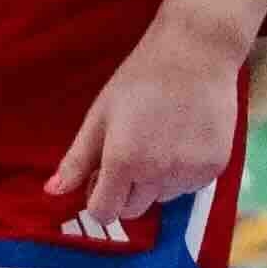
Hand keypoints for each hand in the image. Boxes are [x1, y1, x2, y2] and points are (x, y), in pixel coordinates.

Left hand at [48, 4, 252, 240]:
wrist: (195, 55)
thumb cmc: (139, 81)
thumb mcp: (99, 117)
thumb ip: (76, 160)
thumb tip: (52, 192)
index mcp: (123, 162)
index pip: (104, 212)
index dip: (96, 198)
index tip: (99, 178)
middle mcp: (158, 174)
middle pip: (132, 210)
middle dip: (124, 192)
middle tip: (128, 156)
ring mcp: (190, 172)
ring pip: (162, 198)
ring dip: (154, 183)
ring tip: (157, 142)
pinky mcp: (215, 166)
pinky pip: (191, 187)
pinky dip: (181, 174)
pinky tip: (180, 142)